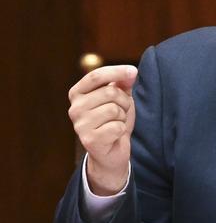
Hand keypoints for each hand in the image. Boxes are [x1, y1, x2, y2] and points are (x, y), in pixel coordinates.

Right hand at [68, 65, 137, 195]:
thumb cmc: (114, 120)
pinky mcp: (89, 140)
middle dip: (124, 101)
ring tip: (116, 123)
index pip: (96, 75)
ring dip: (122, 116)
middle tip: (122, 112)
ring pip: (114, 110)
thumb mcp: (120, 97)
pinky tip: (114, 135)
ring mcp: (80, 125)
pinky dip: (122, 130)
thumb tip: (131, 72)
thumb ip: (123, 83)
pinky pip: (117, 126)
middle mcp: (74, 108)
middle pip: (110, 93)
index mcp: (78, 93)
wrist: (112, 151)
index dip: (116, 71)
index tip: (133, 71)